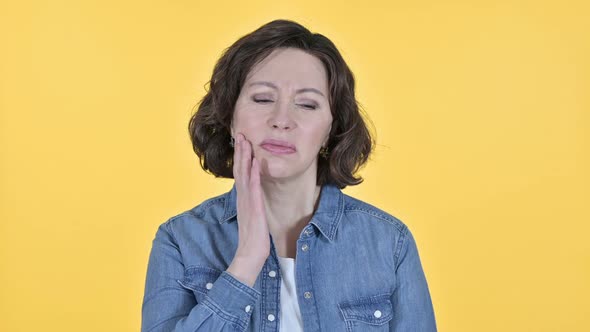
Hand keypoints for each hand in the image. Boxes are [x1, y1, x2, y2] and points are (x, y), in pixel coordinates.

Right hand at [231, 133, 269, 266]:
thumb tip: (254, 198)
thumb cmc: (252, 240)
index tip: (241, 143)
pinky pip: (254, 188)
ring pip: (244, 175)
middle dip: (240, 152)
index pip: (240, 175)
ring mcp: (247, 203)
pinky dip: (254, 174)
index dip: (240, 158)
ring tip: (246, 141)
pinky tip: (255, 162)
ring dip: (245, 157)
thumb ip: (251, 207)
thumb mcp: (252, 219)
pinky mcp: (254, 209)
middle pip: (239, 171)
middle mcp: (242, 199)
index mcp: (242, 200)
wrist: (250, 256)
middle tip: (241, 134)